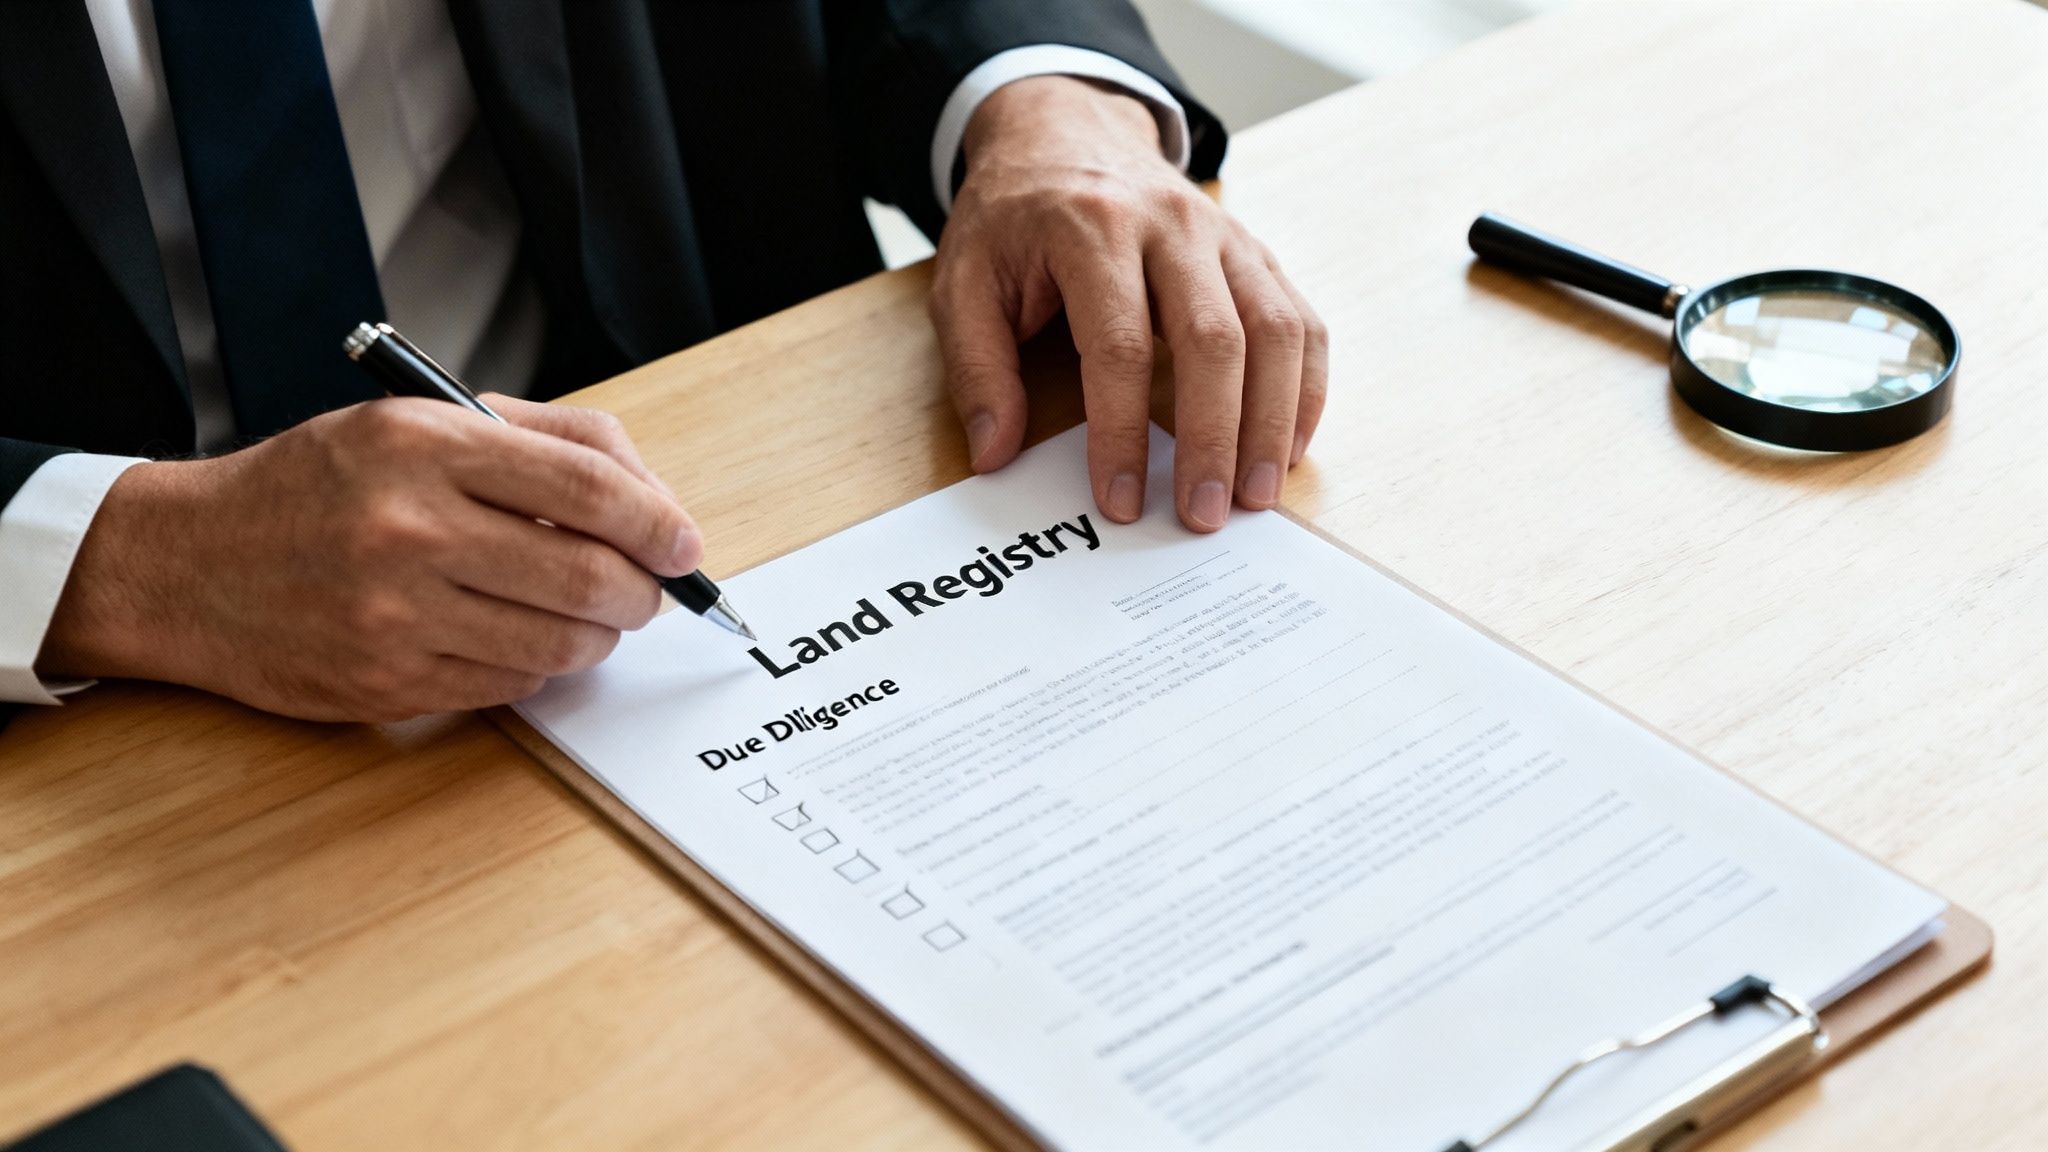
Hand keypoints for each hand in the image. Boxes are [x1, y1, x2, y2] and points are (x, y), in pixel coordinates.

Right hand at [38, 397, 698, 721]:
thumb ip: (545, 440)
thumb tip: (653, 497)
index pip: (589, 490)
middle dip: (642, 591)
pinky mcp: (387, 681)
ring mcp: (396, 614)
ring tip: (585, 613)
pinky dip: (536, 666)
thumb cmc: (317, 487)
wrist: (189, 564)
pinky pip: (510, 685)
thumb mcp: (420, 421)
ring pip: (559, 642)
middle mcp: (410, 528)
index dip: (660, 524)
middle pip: (589, 577)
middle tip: (648, 590)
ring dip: (596, 634)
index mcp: (425, 445)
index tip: (685, 545)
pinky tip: (514, 635)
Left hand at [931, 75, 1327, 532]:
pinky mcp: (1255, 252)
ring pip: (1274, 330)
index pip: (1120, 345)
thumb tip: (996, 453)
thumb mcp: (964, 281)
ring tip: (1257, 495)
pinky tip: (1287, 446)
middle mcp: (1172, 226)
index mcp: (1092, 229)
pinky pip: (1301, 320)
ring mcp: (1225, 235)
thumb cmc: (1015, 218)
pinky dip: (1305, 388)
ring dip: (1271, 421)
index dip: (1123, 433)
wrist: (1066, 133)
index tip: (1121, 501)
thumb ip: (977, 368)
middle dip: (1213, 438)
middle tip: (1205, 515)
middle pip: (1214, 340)